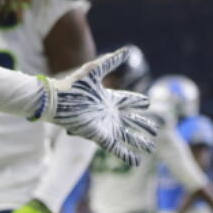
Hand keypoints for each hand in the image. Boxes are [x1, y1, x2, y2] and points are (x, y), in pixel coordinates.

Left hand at [35, 47, 156, 165]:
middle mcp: (108, 113)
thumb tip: (128, 50)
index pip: (127, 100)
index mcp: (108, 98)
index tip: (148, 103)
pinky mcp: (100, 136)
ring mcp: (105, 125)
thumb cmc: (72, 85)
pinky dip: (127, 155)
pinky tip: (136, 163)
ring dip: (139, 141)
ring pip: (127, 135)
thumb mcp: (93, 70)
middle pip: (131, 120)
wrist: (56, 101)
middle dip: (144, 124)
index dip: (138, 102)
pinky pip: (116, 148)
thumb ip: (110, 61)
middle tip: (156, 129)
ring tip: (151, 147)